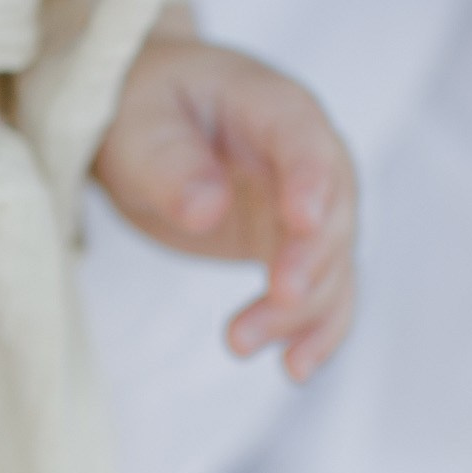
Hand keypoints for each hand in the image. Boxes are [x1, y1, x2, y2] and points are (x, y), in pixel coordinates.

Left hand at [93, 8, 356, 380]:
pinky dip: (313, 330)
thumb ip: (171, 165)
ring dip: (299, 310)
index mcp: (270, 105)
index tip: (301, 221)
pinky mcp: (290, 247)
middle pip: (332, 210)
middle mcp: (305, 155)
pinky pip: (320, 292)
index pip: (304, 139)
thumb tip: (207, 208)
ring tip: (240, 344)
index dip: (310, 180)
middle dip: (309, 260)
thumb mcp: (140, 127)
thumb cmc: (143, 109)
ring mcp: (303, 205)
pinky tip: (294, 368)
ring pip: (329, 263)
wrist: (143, 122)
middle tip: (276, 299)